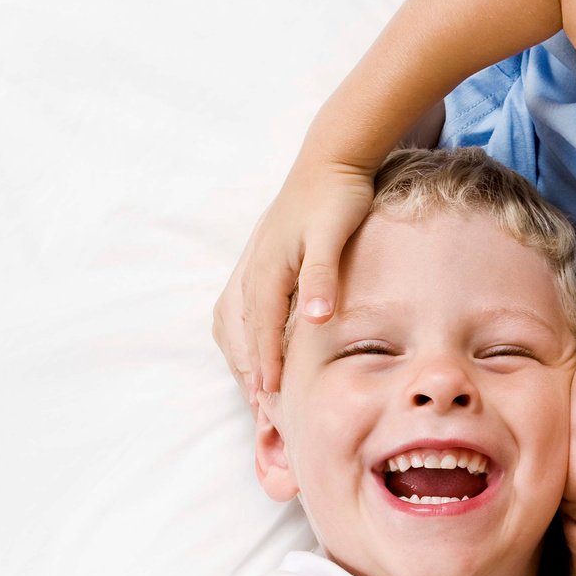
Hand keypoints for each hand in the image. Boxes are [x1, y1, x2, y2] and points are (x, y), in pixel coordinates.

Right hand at [213, 148, 377, 399]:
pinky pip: (243, 315)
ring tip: (257, 396)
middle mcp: (252, 274)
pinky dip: (248, 341)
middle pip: (245, 339)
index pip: (264, 336)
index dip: (268, 372)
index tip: (272, 406)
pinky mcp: (259, 265)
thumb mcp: (333, 235)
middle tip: (264, 417)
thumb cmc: (336, 198)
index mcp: (268, 273)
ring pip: (239, 329)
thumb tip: (315, 319)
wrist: (330, 158)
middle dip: (252, 377)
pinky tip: (259, 355)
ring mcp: (252, 269)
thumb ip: (322, 278)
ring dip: (245, 362)